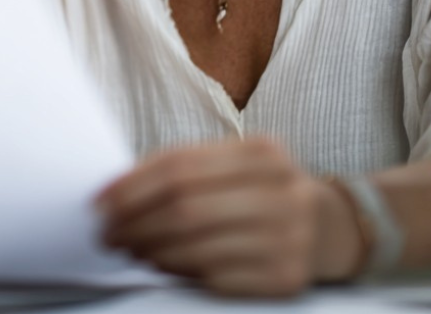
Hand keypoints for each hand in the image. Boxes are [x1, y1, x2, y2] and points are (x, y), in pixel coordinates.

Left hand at [96, 138, 359, 296]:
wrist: (331, 227)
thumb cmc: (262, 191)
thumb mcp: (235, 165)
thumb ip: (186, 170)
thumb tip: (118, 192)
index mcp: (262, 152)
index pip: (180, 166)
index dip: (132, 185)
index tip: (99, 201)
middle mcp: (280, 190)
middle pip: (185, 206)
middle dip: (135, 221)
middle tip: (106, 231)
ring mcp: (288, 236)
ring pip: (197, 244)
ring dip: (150, 249)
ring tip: (127, 247)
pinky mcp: (286, 278)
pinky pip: (216, 277)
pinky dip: (178, 270)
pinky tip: (159, 264)